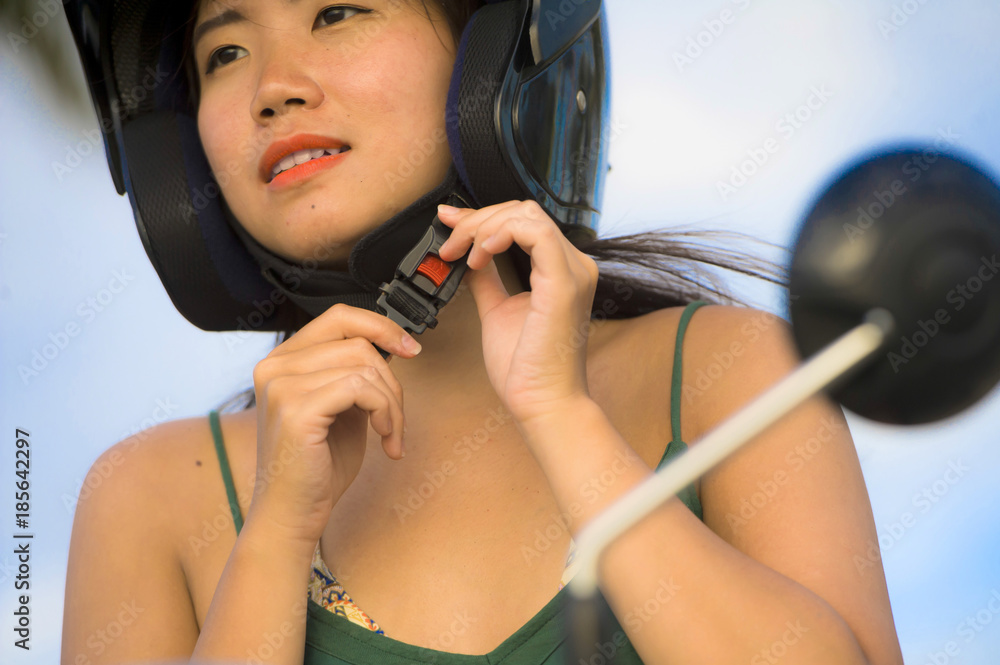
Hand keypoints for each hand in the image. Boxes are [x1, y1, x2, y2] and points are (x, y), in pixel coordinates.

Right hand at [247, 304, 421, 546]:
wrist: (292, 513)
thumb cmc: (318, 466)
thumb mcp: (341, 407)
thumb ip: (354, 374)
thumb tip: (393, 344)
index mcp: (283, 360)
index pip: (339, 317)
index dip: (381, 326)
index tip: (410, 348)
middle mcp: (275, 366)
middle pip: (358, 342)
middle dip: (391, 380)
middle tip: (396, 417)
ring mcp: (282, 385)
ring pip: (364, 366)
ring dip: (392, 403)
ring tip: (391, 434)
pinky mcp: (297, 408)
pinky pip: (360, 388)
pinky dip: (384, 412)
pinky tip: (384, 439)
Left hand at [436, 200, 599, 427]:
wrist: (542, 402)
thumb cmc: (525, 368)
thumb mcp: (497, 310)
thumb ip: (487, 280)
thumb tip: (468, 258)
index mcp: (560, 271)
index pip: (523, 221)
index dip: (482, 218)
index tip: (448, 225)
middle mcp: (574, 265)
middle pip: (522, 211)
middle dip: (477, 219)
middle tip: (448, 243)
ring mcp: (572, 271)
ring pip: (525, 214)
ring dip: (483, 227)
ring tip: (460, 254)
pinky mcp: (563, 282)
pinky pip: (533, 232)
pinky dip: (499, 235)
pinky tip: (478, 256)